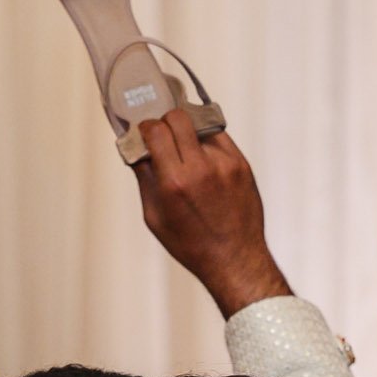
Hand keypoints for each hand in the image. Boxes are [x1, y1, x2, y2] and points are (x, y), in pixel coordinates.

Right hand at [132, 108, 291, 317]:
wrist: (235, 259)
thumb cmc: (191, 244)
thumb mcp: (155, 216)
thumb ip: (144, 178)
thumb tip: (135, 148)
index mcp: (174, 182)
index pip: (155, 130)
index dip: (146, 127)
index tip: (145, 134)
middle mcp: (200, 168)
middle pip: (178, 117)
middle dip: (166, 122)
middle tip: (164, 136)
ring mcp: (224, 163)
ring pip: (199, 125)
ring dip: (188, 135)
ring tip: (187, 156)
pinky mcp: (241, 164)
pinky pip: (219, 138)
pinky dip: (207, 143)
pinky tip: (204, 162)